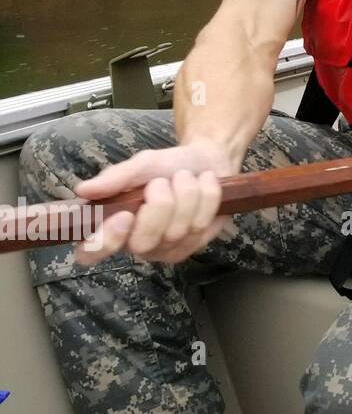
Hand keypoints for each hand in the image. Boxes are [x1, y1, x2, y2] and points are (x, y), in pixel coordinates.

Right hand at [73, 138, 236, 266]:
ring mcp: (169, 249)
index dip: (105, 241)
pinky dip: (206, 195)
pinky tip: (203, 184)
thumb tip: (83, 190)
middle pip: (144, 241)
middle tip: (163, 181)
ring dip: (186, 193)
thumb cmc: (167, 166)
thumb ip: (116, 178)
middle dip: (160, 204)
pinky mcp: (197, 244)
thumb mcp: (142, 165)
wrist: (206, 160)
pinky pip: (202, 222)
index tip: (124, 215)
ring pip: (178, 230)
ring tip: (184, 178)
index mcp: (113, 227)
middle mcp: (138, 244)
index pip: (91, 253)